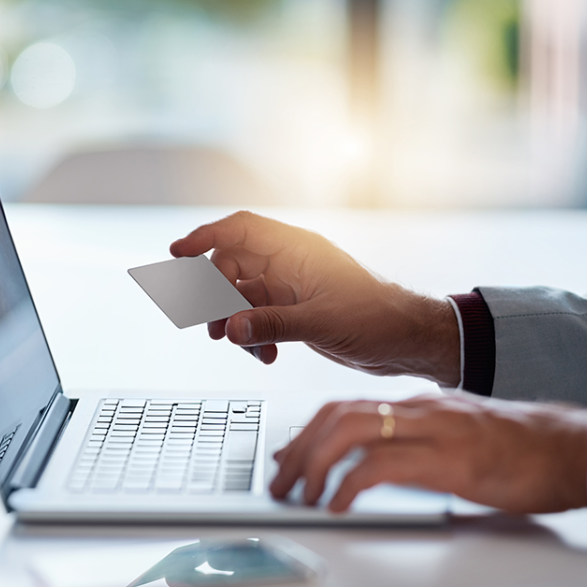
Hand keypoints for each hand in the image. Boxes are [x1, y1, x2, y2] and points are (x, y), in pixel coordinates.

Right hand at [170, 211, 459, 384]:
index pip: (240, 230)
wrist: (409, 340)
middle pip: (231, 266)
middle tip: (212, 325)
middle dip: (216, 296)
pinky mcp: (295, 312)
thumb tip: (231, 327)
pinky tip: (265, 356)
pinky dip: (253, 336)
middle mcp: (290, 264)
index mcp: (297, 250)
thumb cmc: (379, 318)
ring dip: (234, 321)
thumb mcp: (322, 322)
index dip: (205, 237)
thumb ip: (273, 324)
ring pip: (241, 296)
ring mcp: (291, 288)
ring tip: (239, 345)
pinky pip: (257, 318)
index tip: (178, 254)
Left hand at [269, 392, 586, 513]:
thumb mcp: (461, 439)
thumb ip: (422, 445)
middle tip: (282, 482)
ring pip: (347, 431)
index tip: (288, 457)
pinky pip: (377, 465)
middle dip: (299, 447)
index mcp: (420, 404)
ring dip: (312, 464)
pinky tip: (337, 505)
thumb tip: (385, 468)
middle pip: (336, 413)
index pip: (347, 406)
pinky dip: (346, 485)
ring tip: (299, 496)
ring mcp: (430, 429)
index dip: (308, 431)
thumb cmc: (524, 449)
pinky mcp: (444, 458)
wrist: (573, 448)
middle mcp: (418, 408)